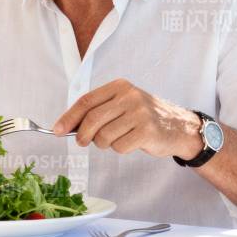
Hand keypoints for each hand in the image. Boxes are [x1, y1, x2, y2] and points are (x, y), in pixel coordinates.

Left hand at [53, 79, 201, 157]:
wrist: (179, 126)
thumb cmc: (143, 117)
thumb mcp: (122, 104)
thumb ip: (98, 111)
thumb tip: (67, 127)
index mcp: (119, 86)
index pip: (86, 101)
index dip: (69, 117)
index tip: (57, 130)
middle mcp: (130, 96)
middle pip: (92, 119)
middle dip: (82, 135)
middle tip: (82, 142)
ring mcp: (140, 113)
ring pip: (104, 136)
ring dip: (104, 144)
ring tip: (116, 139)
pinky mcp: (147, 131)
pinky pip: (119, 147)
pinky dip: (120, 149)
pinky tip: (131, 143)